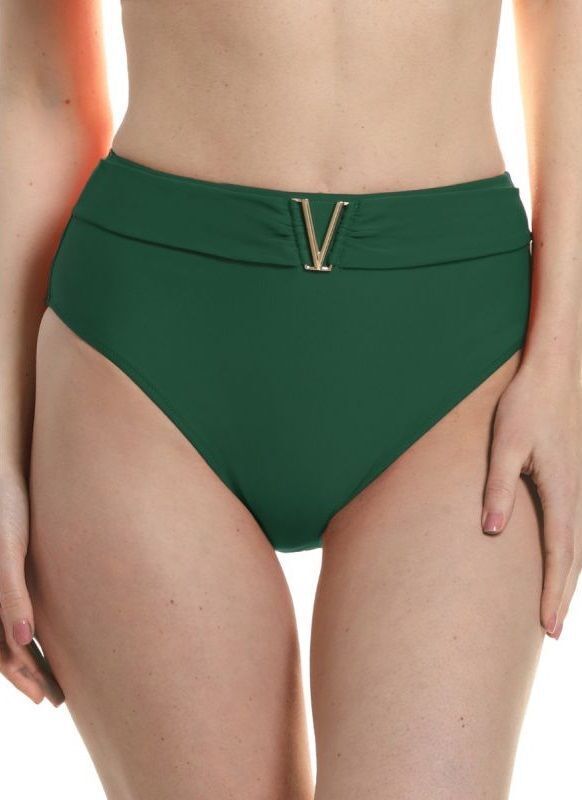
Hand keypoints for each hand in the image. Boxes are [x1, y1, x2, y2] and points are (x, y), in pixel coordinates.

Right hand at [0, 472, 64, 705]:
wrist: (9, 469)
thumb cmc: (8, 506)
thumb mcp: (9, 552)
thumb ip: (10, 594)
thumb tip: (24, 641)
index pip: (1, 650)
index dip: (23, 676)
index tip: (47, 698)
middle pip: (8, 646)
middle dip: (30, 674)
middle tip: (57, 698)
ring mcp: (6, 579)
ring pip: (16, 629)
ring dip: (35, 655)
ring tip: (61, 675)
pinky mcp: (18, 564)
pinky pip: (25, 604)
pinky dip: (38, 626)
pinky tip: (58, 632)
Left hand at [481, 358, 581, 639]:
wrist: (553, 372)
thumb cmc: (525, 406)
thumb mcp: (506, 445)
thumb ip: (499, 487)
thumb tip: (492, 532)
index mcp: (562, 492)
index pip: (559, 555)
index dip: (553, 593)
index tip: (549, 628)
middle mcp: (576, 494)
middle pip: (573, 557)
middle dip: (562, 595)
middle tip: (553, 632)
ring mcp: (577, 486)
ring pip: (576, 543)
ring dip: (565, 575)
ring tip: (554, 604)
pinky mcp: (570, 477)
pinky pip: (572, 525)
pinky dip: (566, 550)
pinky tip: (558, 556)